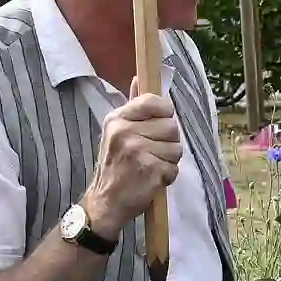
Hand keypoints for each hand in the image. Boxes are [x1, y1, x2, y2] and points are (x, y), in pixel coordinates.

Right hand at [83, 80, 181, 241]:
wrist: (104, 202)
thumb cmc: (113, 165)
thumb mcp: (115, 132)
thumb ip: (131, 106)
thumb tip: (139, 78)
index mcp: (117, 119)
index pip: (153, 101)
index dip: (164, 112)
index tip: (159, 123)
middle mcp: (126, 132)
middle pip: (171, 127)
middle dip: (167, 142)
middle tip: (151, 153)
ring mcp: (138, 152)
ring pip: (176, 148)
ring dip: (168, 160)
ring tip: (151, 166)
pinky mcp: (151, 171)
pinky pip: (174, 168)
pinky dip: (167, 177)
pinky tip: (152, 179)